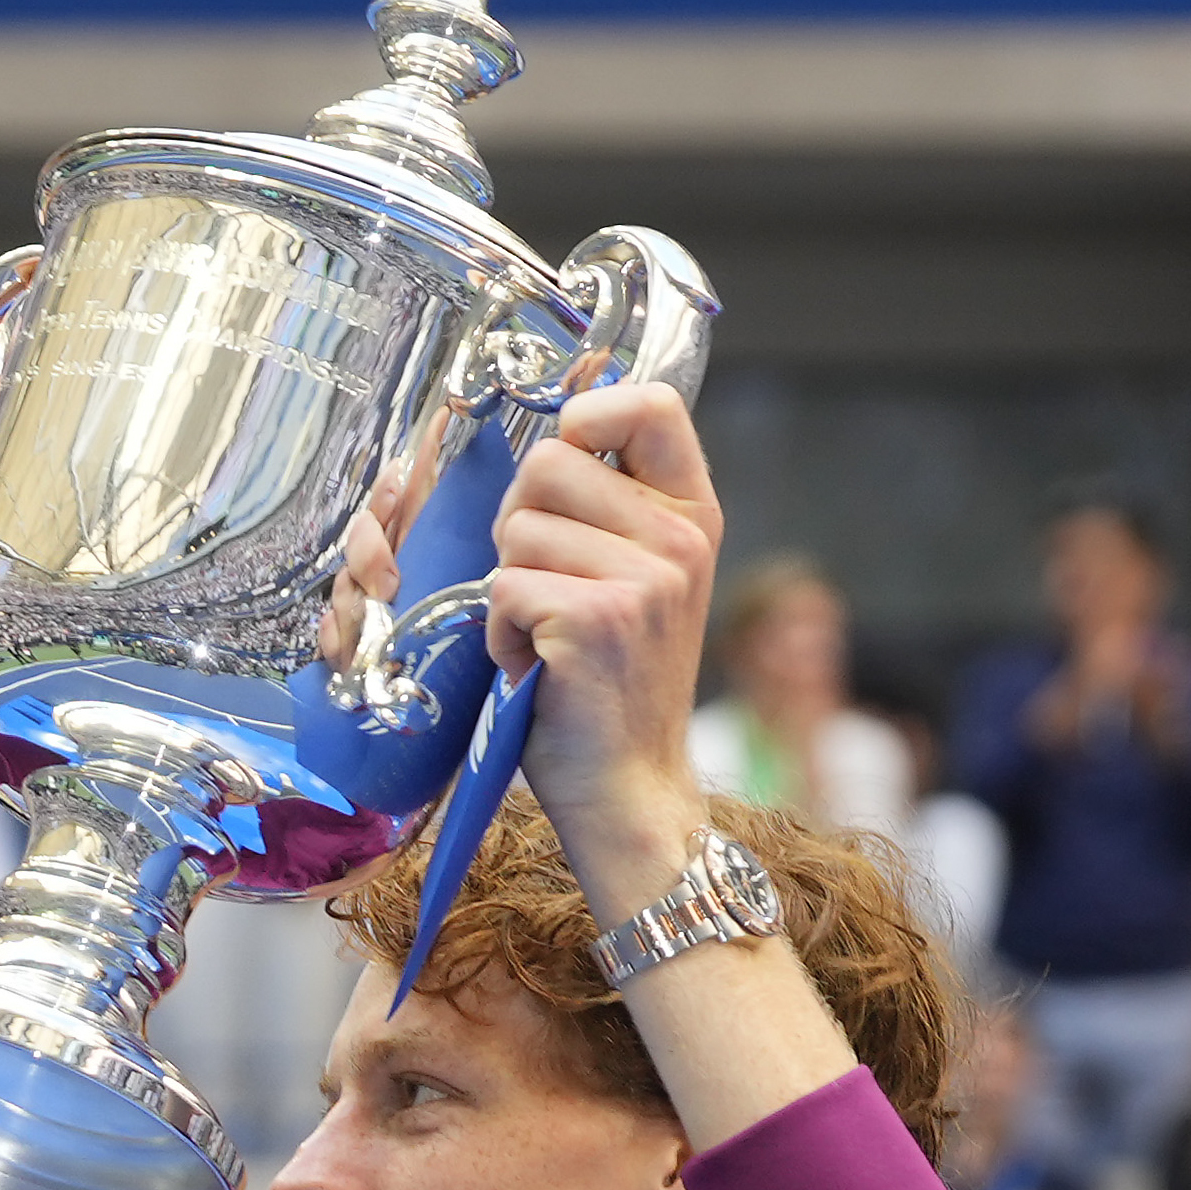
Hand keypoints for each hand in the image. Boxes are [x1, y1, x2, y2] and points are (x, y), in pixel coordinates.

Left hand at [482, 380, 721, 910]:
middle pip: (546, 461)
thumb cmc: (611, 684)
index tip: (568, 458)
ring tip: (544, 636)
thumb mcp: (639, 578)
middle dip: (516, 522)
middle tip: (540, 585)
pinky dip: (498, 634)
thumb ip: (611, 509)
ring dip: (506, 588)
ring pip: (515, 529)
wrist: (628, 786)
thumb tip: (556, 432)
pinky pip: (502, 588)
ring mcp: (644, 578)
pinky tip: (532, 665)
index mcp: (693, 516)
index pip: (650, 404)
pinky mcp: (596, 619)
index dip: (587, 414)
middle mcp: (680, 539)